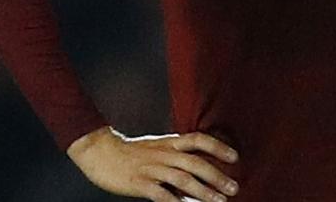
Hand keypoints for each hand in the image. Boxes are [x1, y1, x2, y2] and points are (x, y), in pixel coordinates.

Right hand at [66, 126, 239, 201]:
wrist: (100, 152)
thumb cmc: (132, 152)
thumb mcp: (157, 147)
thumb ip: (177, 155)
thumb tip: (200, 169)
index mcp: (169, 143)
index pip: (198, 139)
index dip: (218, 147)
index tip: (235, 157)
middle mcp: (163, 154)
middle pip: (195, 163)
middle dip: (217, 176)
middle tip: (234, 188)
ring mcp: (152, 168)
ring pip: (182, 179)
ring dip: (203, 191)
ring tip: (219, 201)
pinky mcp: (139, 183)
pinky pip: (160, 194)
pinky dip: (175, 201)